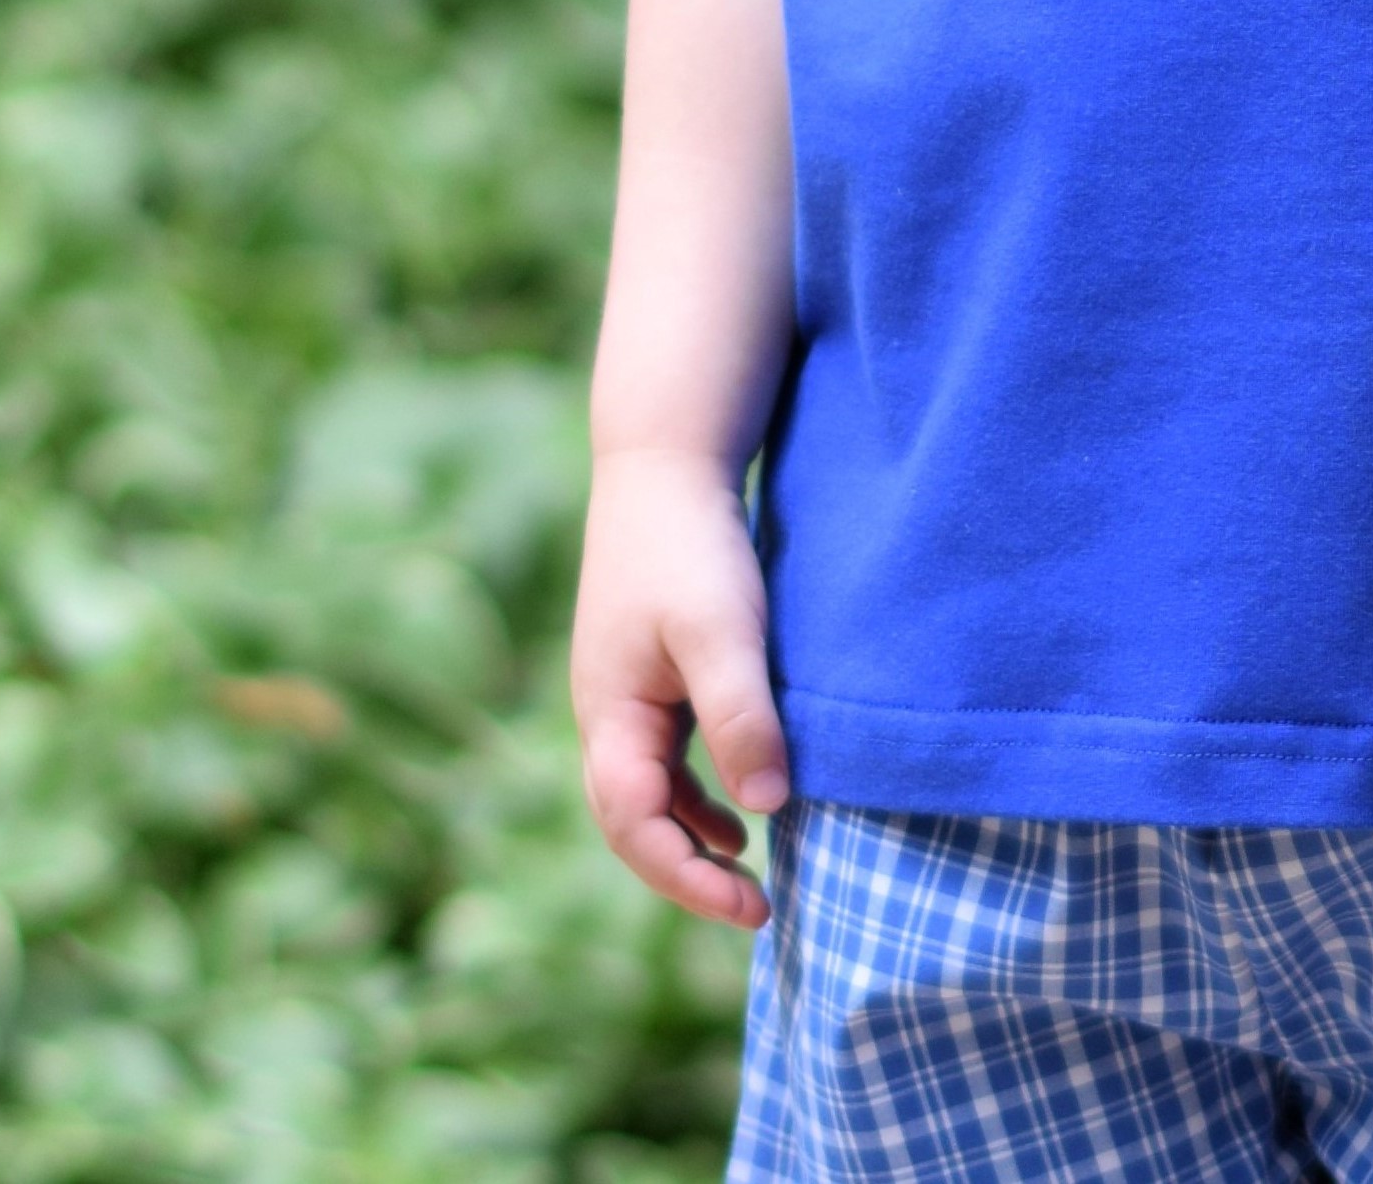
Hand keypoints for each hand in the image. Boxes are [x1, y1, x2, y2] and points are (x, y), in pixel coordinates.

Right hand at [570, 445, 790, 927]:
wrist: (665, 463)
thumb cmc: (691, 545)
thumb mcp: (721, 630)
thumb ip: (740, 715)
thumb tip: (766, 809)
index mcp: (610, 717)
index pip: (635, 828)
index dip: (688, 880)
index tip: (751, 906)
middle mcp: (606, 717)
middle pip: (632, 824)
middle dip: (686, 875)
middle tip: (756, 908)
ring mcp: (624, 697)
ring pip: (648, 795)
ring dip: (691, 838)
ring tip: (748, 874)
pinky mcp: (650, 674)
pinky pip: (665, 760)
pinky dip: (697, 796)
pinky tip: (738, 810)